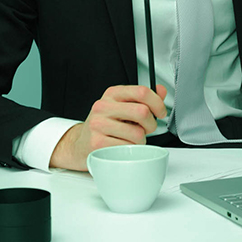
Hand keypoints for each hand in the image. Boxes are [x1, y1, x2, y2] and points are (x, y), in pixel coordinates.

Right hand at [50, 84, 167, 170]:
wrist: (80, 143)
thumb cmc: (105, 125)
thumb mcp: (122, 106)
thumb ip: (143, 99)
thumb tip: (161, 91)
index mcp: (112, 94)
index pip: (142, 91)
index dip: (158, 103)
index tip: (160, 112)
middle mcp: (103, 106)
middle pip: (142, 112)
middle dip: (151, 124)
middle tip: (146, 129)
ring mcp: (98, 124)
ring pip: (137, 133)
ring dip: (141, 140)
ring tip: (131, 139)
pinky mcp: (97, 143)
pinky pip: (127, 148)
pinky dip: (130, 150)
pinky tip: (123, 147)